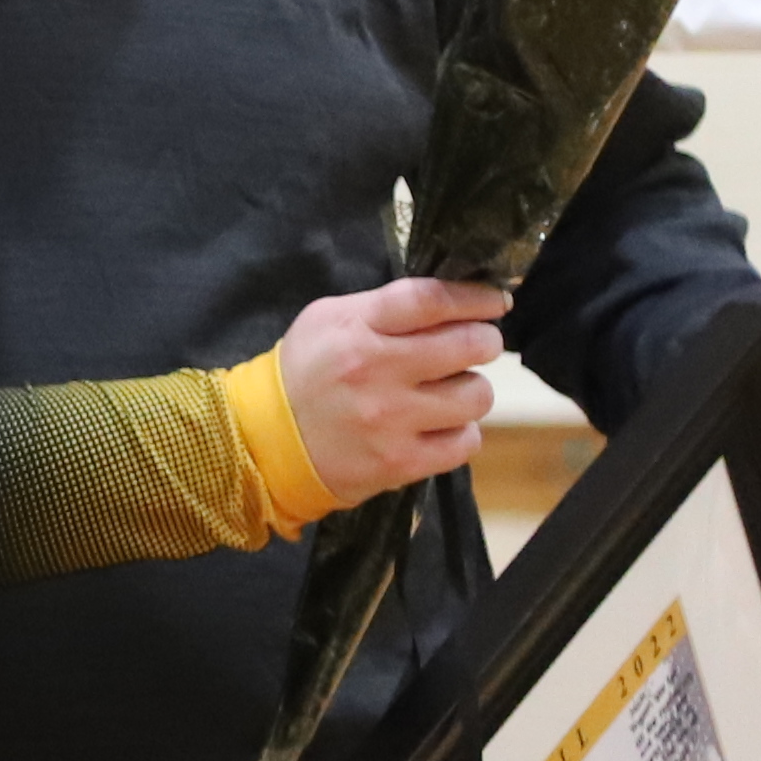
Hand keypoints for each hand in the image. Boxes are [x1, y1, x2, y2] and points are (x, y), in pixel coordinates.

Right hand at [271, 279, 516, 503]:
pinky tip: (441, 427)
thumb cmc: (305, 371)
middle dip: (483, 342)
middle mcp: (377, 371)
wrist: (266, 442)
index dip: (475, 298)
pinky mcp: (400, 463)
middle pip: (469, 345)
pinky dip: (461, 433)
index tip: (495, 302)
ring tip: (450, 392)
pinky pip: (465, 443)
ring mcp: (391, 421)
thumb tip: (450, 303)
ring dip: (471, 391)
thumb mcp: (330, 320)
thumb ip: (384, 307)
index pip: (433, 300)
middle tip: (475, 347)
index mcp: (358, 327)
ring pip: (476, 395)